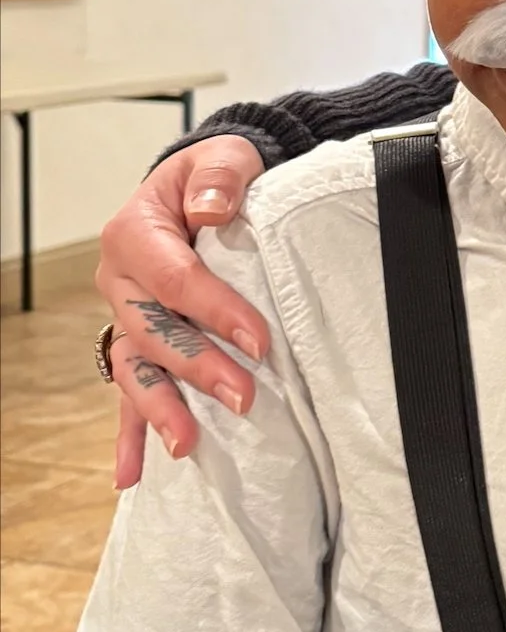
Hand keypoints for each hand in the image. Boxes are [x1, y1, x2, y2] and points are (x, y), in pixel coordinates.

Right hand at [96, 136, 268, 487]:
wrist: (206, 186)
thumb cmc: (218, 174)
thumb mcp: (224, 155)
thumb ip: (220, 175)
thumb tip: (212, 209)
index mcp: (135, 234)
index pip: (175, 279)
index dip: (216, 311)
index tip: (259, 341)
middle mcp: (120, 280)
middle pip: (154, 331)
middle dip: (198, 368)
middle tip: (244, 398)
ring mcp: (125, 315)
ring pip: (135, 368)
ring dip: (159, 408)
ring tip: (185, 446)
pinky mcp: (137, 340)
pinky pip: (128, 388)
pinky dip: (128, 432)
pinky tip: (131, 476)